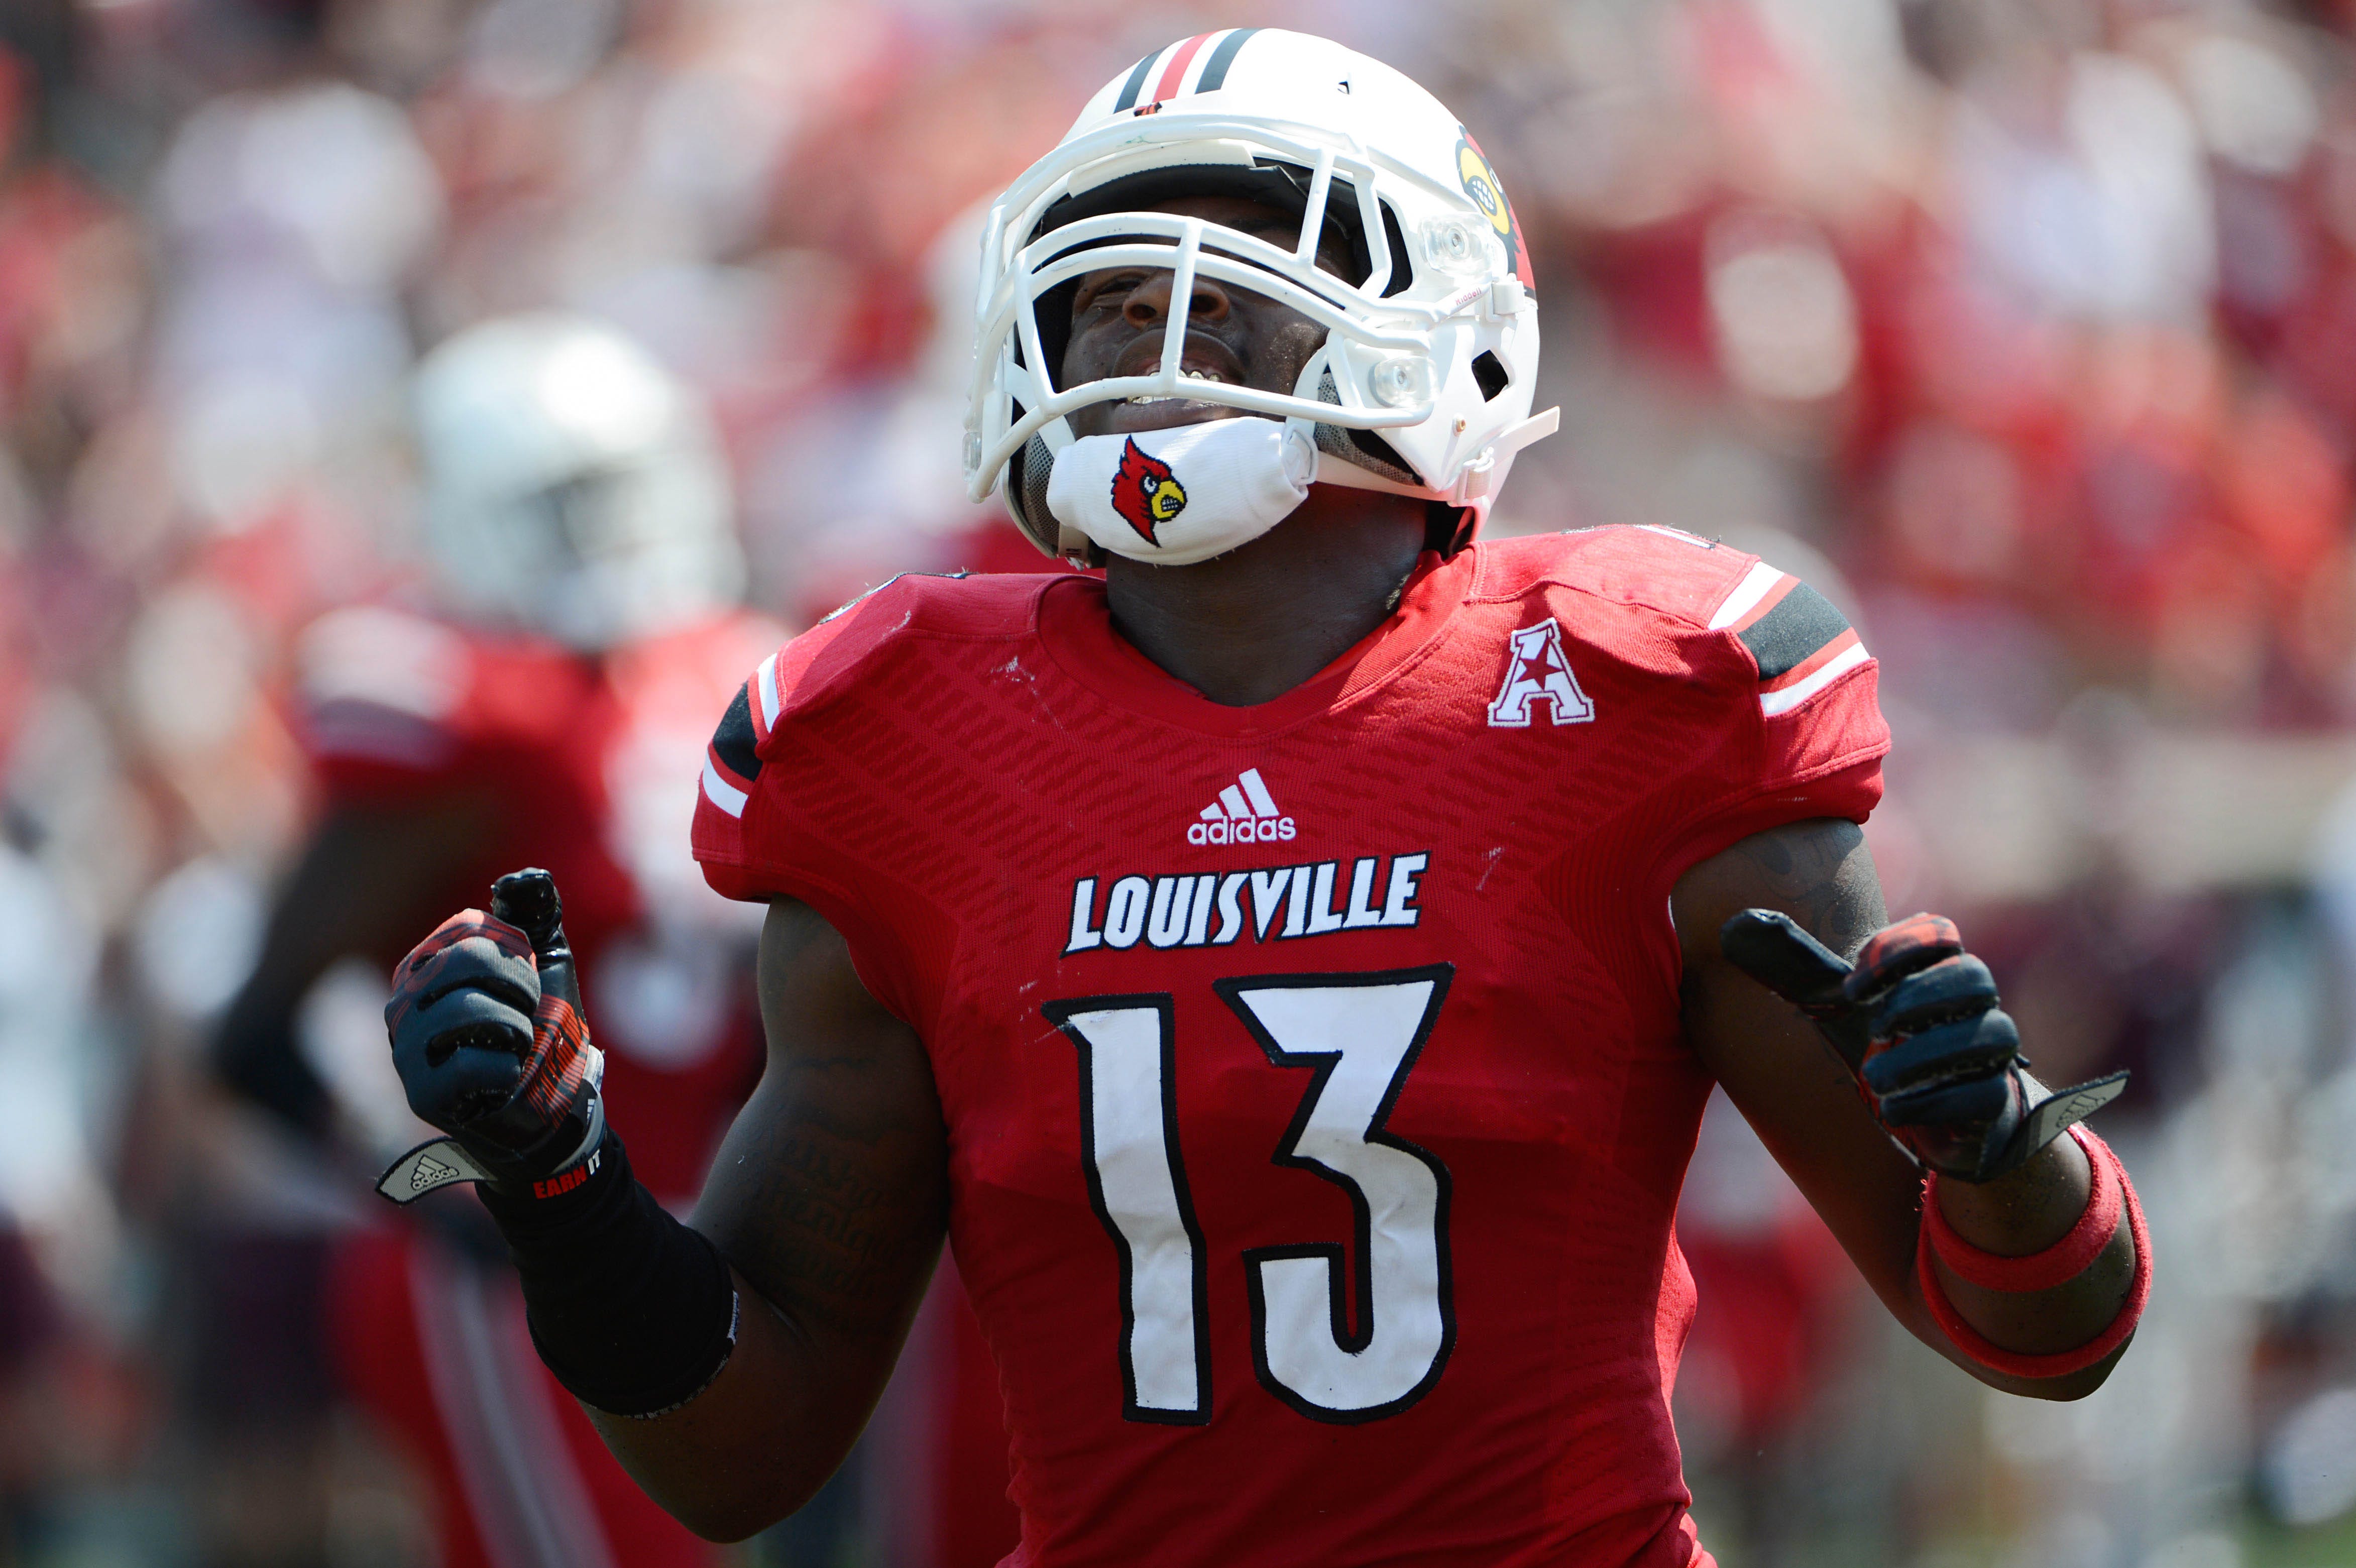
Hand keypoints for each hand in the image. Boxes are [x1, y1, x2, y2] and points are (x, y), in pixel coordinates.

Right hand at [377, 869, 604, 1202]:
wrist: (552, 1107)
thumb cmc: (541, 1031)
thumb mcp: (545, 965)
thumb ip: (534, 916)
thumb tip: (528, 877)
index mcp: (426, 967)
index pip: (469, 930)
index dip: (516, 953)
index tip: (528, 979)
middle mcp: (405, 1003)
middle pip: (466, 961)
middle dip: (519, 986)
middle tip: (529, 1013)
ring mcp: (407, 1049)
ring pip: (469, 1011)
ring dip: (516, 1027)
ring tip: (517, 1045)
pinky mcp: (422, 1095)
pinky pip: (470, 1063)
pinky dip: (507, 1067)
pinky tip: (505, 1077)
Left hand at [1719, 909, 2122, 1182]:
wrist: (1931, 1109)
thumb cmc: (1883, 1040)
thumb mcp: (1836, 1005)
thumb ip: (1793, 966)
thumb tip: (1734, 924)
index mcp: (1935, 967)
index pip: (1939, 932)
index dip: (1899, 948)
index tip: (1850, 984)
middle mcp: (1974, 1004)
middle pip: (1975, 977)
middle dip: (1919, 996)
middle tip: (1873, 1023)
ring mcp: (1991, 1054)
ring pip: (1988, 1037)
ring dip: (1923, 1057)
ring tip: (1872, 1077)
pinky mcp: (1995, 1103)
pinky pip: (1984, 1096)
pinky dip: (1935, 1104)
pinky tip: (1892, 1112)